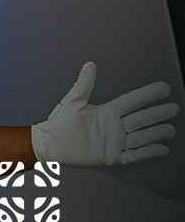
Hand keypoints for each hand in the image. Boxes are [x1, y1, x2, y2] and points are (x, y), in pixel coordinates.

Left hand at [31, 62, 177, 165]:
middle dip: (158, 114)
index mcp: (107, 112)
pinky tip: (161, 148)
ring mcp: (114, 141)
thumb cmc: (59, 123)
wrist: (49, 144)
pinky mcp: (111, 156)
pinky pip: (134, 155)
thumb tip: (90, 65)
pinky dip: (148, 152)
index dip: (147, 95)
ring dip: (156, 133)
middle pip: (141, 119)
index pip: (132, 101)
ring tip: (170, 129)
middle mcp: (114, 126)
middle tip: (173, 108)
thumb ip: (84, 83)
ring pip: (141, 136)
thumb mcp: (73, 101)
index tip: (163, 88)